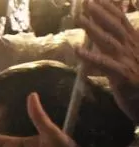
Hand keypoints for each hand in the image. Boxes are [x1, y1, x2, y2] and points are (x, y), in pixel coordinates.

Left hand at [78, 0, 138, 122]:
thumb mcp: (133, 58)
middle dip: (101, 13)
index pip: (121, 21)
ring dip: (94, 28)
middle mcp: (131, 48)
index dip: (109, 8)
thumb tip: (118, 31)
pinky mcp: (123, 76)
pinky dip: (91, 57)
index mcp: (134, 43)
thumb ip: (125, 43)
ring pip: (109, 41)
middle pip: (115, 26)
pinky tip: (77, 50)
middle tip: (87, 2)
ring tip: (79, 18)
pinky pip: (105, 64)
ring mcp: (127, 61)